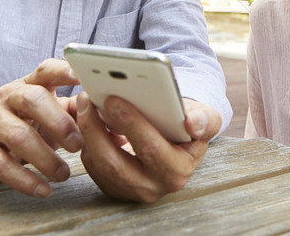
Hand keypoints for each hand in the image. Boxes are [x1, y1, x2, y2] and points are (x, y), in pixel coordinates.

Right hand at [0, 59, 82, 197]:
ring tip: (64, 173)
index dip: (62, 71)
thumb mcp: (51, 113)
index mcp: (29, 84)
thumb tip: (118, 130)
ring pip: (18, 136)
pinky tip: (43, 189)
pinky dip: (25, 180)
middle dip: (58, 122)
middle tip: (77, 145)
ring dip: (45, 158)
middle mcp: (7, 97)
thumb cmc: (28, 124)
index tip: (80, 77)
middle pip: (31, 99)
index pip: (46, 71)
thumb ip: (80, 115)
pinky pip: (1, 165)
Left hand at [76, 93, 220, 202]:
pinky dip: (86, 141)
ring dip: (87, 133)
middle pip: (115, 162)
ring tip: (83, 103)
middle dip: (96, 128)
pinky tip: (86, 117)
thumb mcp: (206, 119)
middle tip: (87, 98)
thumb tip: (193, 123)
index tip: (113, 100)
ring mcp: (131, 190)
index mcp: (178, 169)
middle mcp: (154, 186)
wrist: (179, 141)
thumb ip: (206, 119)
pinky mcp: (114, 188)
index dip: (131, 124)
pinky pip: (93, 167)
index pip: (151, 148)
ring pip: (99, 165)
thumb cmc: (190, 125)